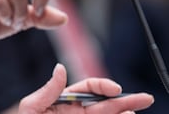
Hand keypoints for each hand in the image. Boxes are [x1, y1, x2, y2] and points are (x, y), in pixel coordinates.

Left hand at [19, 63, 153, 112]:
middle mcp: (78, 113)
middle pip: (106, 103)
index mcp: (65, 101)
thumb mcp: (32, 108)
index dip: (103, 86)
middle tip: (145, 99)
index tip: (115, 90)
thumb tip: (61, 68)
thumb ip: (47, 91)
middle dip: (126, 100)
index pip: (89, 88)